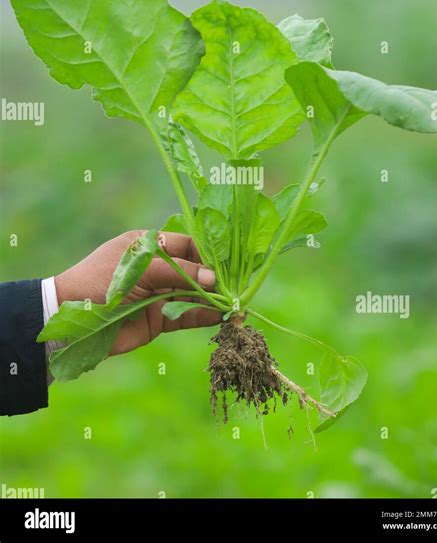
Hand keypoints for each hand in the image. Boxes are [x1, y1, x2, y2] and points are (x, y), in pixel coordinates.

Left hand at [54, 230, 219, 355]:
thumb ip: (178, 273)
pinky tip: (221, 317)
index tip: (226, 262)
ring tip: (235, 304)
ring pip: (194, 294)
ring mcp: (159, 294)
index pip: (187, 244)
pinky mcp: (160, 319)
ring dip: (213, 299)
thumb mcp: (141, 269)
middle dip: (215, 278)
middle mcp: (157, 269)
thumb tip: (212, 278)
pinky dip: (204, 316)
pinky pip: (187, 315)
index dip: (207, 253)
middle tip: (235, 286)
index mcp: (149, 246)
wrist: (72, 321)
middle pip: (195, 271)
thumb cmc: (101, 281)